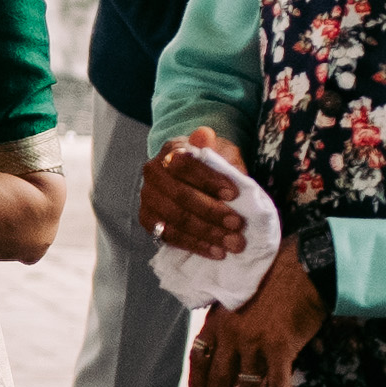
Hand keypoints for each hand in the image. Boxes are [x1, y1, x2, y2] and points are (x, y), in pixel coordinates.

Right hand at [140, 132, 255, 260]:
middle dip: (211, 212)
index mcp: (171, 151)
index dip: (209, 180)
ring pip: (175, 218)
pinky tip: (216, 252)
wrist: (194, 179)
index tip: (234, 193)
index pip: (184, 164)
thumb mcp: (220, 152)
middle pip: (180, 195)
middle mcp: (153, 172)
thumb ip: (216, 148)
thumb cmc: (213, 166)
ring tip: (233, 244)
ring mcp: (148, 197)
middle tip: (238, 225)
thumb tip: (204, 134)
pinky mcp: (148, 220)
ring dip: (206, 233)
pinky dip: (195, 245)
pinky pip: (170, 236)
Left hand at [184, 243, 320, 386]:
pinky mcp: (279, 348)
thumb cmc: (278, 278)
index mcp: (218, 320)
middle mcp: (231, 334)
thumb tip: (236, 348)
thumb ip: (234, 321)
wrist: (304, 267)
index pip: (199, 358)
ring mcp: (253, 342)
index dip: (198, 384)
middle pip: (220, 381)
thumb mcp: (242, 296)